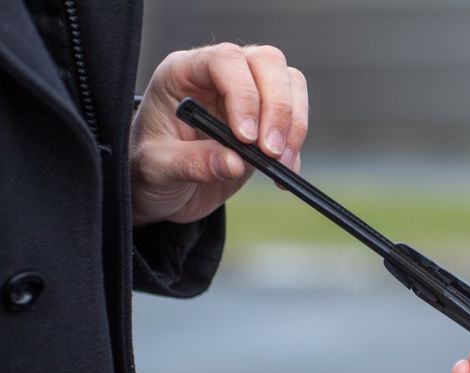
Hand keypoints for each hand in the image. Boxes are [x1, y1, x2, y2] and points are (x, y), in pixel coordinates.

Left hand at [129, 43, 308, 224]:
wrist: (163, 189)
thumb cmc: (148, 169)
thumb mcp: (157, 168)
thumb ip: (192, 163)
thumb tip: (234, 163)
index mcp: (184, 73)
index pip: (224, 61)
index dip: (242, 93)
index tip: (245, 137)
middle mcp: (220, 76)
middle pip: (267, 63)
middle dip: (277, 108)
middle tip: (269, 151)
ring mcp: (248, 95)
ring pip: (290, 83)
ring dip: (293, 124)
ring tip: (277, 162)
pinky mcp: (266, 121)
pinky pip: (296, 120)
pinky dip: (296, 148)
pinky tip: (283, 172)